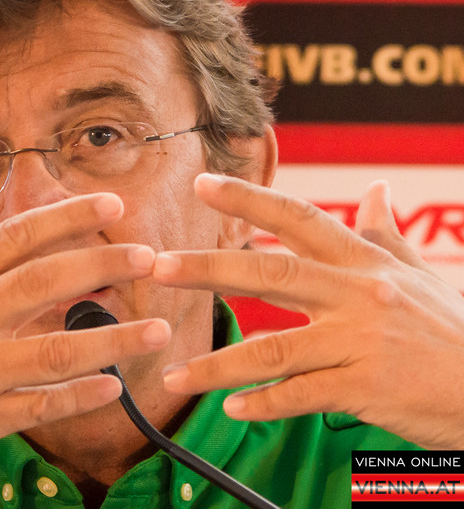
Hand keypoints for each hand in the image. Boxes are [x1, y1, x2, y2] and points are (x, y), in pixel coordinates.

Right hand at [0, 173, 171, 507]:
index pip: (10, 239)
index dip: (64, 217)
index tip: (109, 203)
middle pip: (41, 283)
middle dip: (101, 264)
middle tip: (148, 256)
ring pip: (54, 350)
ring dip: (112, 339)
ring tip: (159, 329)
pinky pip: (40, 407)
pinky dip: (79, 396)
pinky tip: (113, 386)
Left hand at [153, 173, 463, 449]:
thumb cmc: (456, 331)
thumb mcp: (424, 274)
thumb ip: (387, 235)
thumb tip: (376, 190)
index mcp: (365, 263)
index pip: (299, 218)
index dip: (249, 199)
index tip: (202, 184)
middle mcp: (359, 295)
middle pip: (271, 275)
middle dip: (209, 269)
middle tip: (157, 266)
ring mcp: (360, 343)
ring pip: (274, 350)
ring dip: (218, 364)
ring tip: (174, 373)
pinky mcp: (366, 388)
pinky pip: (301, 396)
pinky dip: (263, 404)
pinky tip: (231, 408)